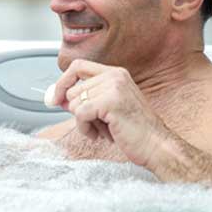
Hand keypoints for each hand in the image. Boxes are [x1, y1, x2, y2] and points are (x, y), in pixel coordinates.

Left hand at [51, 59, 166, 167]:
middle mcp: (115, 76)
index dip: (63, 82)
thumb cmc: (134, 130)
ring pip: (74, 103)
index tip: (55, 97)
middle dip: (78, 111)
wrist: (156, 145)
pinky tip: (101, 134)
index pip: (77, 66)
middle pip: (73, 89)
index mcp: (115, 73)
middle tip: (98, 124)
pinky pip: (80, 115)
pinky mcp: (110, 102)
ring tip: (103, 129)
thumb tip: (57, 97)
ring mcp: (114, 87)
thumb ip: (85, 98)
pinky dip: (85, 129)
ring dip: (84, 122)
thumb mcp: (108, 108)